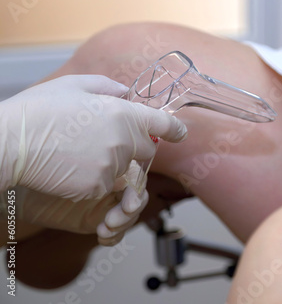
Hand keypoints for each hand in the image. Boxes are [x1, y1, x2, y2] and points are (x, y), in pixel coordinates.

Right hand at [0, 75, 186, 200]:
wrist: (9, 142)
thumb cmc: (40, 110)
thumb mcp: (75, 85)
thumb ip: (108, 88)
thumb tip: (125, 93)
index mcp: (124, 114)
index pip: (163, 124)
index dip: (174, 128)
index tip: (179, 132)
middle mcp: (125, 142)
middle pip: (146, 150)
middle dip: (136, 146)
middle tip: (108, 138)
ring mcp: (112, 168)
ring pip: (123, 169)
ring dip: (110, 162)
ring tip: (77, 149)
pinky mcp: (96, 189)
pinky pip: (103, 185)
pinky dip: (92, 178)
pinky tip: (69, 165)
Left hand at [0, 162, 147, 245]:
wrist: (24, 193)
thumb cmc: (45, 170)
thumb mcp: (76, 168)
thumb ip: (102, 170)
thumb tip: (124, 174)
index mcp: (113, 163)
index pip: (137, 176)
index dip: (138, 191)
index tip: (129, 205)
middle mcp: (113, 181)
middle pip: (138, 197)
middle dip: (129, 212)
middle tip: (113, 220)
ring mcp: (107, 200)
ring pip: (131, 215)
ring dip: (122, 225)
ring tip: (104, 229)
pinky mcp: (99, 218)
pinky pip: (118, 230)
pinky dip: (114, 236)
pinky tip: (102, 237)